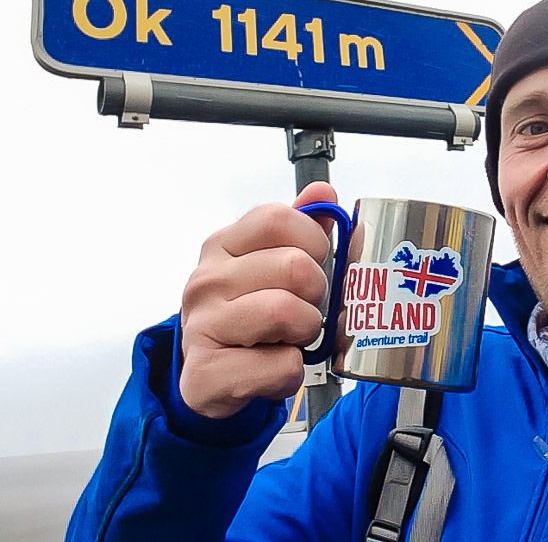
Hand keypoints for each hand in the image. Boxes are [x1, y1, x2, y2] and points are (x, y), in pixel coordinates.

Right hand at [178, 181, 336, 418]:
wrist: (211, 378)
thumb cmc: (248, 314)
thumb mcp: (272, 265)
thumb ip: (300, 227)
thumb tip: (323, 192)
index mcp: (224, 246)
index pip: (279, 219)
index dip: (313, 242)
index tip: (311, 264)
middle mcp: (206, 281)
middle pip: (295, 267)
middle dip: (315, 294)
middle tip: (301, 310)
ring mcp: (201, 326)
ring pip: (287, 312)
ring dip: (305, 333)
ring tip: (288, 339)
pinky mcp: (206, 374)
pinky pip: (281, 365)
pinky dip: (291, 372)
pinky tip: (274, 368)